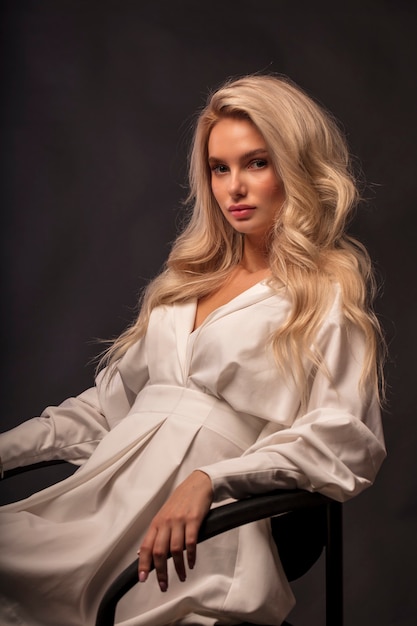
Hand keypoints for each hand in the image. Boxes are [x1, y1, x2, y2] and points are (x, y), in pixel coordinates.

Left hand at [137, 470, 212, 591]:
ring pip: (175, 550)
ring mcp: (179, 521)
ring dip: (178, 567)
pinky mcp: (193, 520)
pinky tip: (192, 563)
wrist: (198, 484)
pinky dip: (191, 556)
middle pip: (159, 552)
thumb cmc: (181, 501)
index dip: (143, 564)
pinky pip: (191, 542)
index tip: (143, 579)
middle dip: (161, 572)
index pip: (146, 546)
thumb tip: (141, 552)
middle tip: (164, 585)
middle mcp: (166, 522)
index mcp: (157, 522)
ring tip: (182, 577)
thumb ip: (154, 533)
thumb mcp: (163, 515)